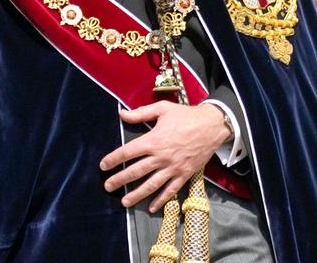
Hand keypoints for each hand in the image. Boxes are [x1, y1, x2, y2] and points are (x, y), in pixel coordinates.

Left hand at [99, 101, 231, 211]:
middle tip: (107, 187)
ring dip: (136, 195)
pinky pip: (171, 190)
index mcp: (153, 140)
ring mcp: (173, 167)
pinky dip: (161, 200)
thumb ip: (141, 113)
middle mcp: (161, 157)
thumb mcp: (163, 109)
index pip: (128, 152)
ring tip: (124, 202)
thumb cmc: (186, 115)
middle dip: (119, 180)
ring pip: (151, 185)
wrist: (212, 125)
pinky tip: (152, 207)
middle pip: (136, 171)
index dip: (113, 159)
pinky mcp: (184, 174)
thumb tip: (121, 113)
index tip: (103, 165)